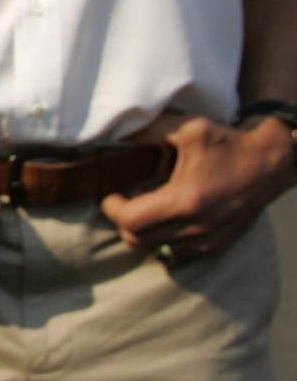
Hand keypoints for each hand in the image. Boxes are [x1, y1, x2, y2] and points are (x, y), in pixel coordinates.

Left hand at [102, 110, 295, 257]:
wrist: (270, 163)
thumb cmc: (227, 144)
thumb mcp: (188, 129)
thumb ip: (148, 132)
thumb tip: (115, 135)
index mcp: (185, 200)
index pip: (130, 221)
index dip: (112, 208)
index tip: (111, 193)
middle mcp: (197, 226)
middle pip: (137, 240)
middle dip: (123, 221)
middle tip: (123, 201)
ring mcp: (209, 240)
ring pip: (156, 248)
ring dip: (144, 231)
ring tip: (146, 207)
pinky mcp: (218, 246)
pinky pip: (178, 252)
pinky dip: (165, 238)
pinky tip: (169, 217)